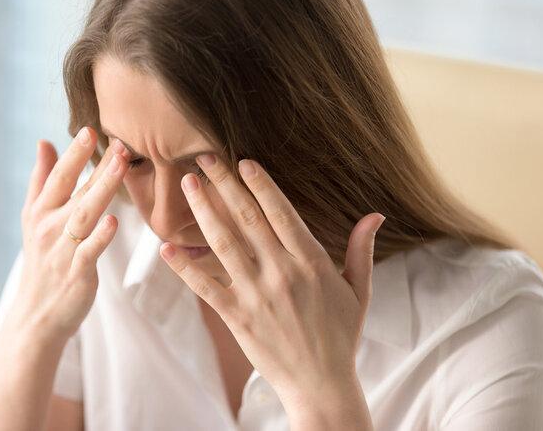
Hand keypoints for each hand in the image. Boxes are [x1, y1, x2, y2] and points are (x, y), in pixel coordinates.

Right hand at [7, 127, 130, 344]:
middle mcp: (49, 227)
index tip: (90, 129)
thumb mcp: (34, 218)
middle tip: (117, 141)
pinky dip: (100, 237)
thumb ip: (41, 179)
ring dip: (103, 189)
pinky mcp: (77, 273)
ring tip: (120, 166)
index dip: (74, 153)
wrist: (37, 313)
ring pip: (85, 214)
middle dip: (96, 165)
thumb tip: (44, 142)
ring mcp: (63, 250)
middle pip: (76, 190)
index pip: (59, 176)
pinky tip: (113, 221)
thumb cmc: (42, 260)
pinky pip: (90, 252)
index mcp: (40, 211)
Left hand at [159, 154, 384, 412]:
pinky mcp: (237, 316)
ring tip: (188, 184)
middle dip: (224, 184)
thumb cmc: (341, 336)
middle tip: (204, 157)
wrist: (321, 384)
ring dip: (202, 210)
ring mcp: (256, 294)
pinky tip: (166, 248)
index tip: (243, 161)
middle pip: (247, 218)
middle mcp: (281, 272)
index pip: (281, 212)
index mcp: (311, 262)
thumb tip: (376, 215)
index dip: (260, 184)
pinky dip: (185, 267)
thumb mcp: (358, 291)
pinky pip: (206, 287)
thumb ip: (361, 250)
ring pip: (223, 243)